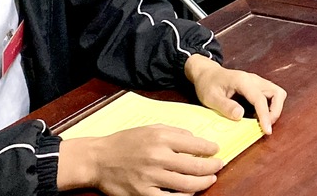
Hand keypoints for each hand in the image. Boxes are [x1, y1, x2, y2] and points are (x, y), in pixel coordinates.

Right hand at [58, 125, 221, 195]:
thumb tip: (196, 141)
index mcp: (160, 138)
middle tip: (218, 166)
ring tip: (210, 179)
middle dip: (213, 167)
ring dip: (204, 183)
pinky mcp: (143, 194)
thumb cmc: (125, 142)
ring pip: (187, 185)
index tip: (216, 150)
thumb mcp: (150, 128)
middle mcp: (157, 157)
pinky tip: (191, 192)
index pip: (195, 145)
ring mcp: (150, 178)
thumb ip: (174, 132)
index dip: (210, 149)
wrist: (98, 160)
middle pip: (195, 167)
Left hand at [186, 56, 286, 134]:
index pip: (260, 99)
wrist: (207, 74)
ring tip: (264, 122)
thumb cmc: (207, 85)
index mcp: (242, 81)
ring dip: (275, 109)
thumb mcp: (210, 98)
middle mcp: (254, 79)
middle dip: (275, 112)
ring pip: (277, 93)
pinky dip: (271, 106)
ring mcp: (257, 81)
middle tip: (265, 126)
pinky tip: (259, 116)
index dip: (265, 115)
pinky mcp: (258, 86)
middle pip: (277, 93)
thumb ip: (225, 106)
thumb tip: (240, 116)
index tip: (267, 130)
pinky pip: (272, 95)